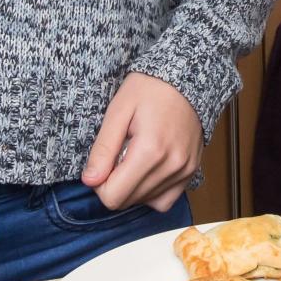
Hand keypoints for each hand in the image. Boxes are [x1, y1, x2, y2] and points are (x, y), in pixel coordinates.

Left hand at [81, 72, 201, 214]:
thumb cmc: (150, 88)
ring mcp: (184, 171)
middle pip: (128, 201)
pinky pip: (166, 200)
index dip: (99, 185)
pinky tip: (146, 171)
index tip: (102, 164)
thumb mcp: (118, 111)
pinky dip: (151, 192)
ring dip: (132, 188)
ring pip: (146, 202)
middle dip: (115, 185)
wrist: (186, 78)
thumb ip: (103, 149)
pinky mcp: (191, 171)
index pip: (114, 196)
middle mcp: (171, 166)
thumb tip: (90, 181)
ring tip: (133, 159)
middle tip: (117, 157)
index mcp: (150, 151)